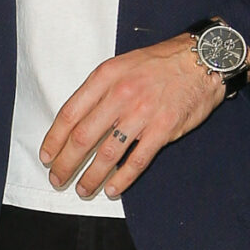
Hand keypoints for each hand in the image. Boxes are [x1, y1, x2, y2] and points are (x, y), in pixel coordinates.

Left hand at [41, 34, 243, 200]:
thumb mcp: (122, 65)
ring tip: (82, 189)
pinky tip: (112, 190)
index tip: (47, 156)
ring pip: (107, 154)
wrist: (203, 60)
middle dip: (66, 163)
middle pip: (83, 137)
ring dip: (91, 176)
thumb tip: (78, 122)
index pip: (70, 113)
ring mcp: (142, 114)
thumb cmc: (161, 63)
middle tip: (57, 178)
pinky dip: (122, 179)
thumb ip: (100, 91)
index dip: (54, 139)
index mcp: (105, 77)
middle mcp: (120, 95)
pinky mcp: (163, 129)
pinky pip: (137, 160)